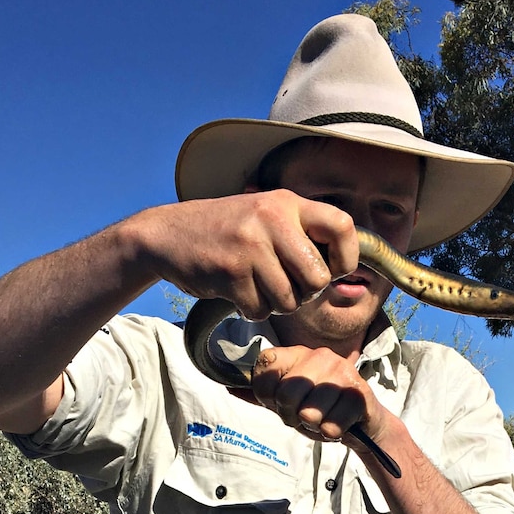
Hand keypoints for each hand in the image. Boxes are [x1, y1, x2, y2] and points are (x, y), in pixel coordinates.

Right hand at [131, 190, 359, 320]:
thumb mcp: (265, 215)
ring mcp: (250, 246)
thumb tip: (343, 268)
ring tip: (258, 286)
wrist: (166, 234)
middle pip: (318, 278)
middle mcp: (271, 219)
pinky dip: (252, 310)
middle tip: (288, 285)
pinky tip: (238, 292)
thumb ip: (301, 233)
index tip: (332, 269)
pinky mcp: (229, 272)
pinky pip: (260, 310)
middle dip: (306, 292)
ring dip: (276, 304)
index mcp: (287, 202)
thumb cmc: (226, 231)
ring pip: (290, 300)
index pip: (343, 226)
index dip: (347, 257)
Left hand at [250, 346, 389, 446]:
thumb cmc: (320, 409)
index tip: (279, 401)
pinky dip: (331, 432)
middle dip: (291, 415)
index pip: (265, 366)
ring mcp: (341, 372)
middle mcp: (320, 356)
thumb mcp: (286, 401)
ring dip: (313, 425)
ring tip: (323, 418)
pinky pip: (331, 424)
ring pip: (309, 412)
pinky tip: (339, 423)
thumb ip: (260, 394)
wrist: (362, 422)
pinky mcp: (359, 393)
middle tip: (304, 415)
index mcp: (299, 353)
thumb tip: (227, 386)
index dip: (266, 393)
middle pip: (285, 393)